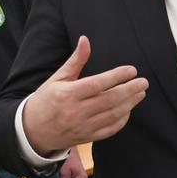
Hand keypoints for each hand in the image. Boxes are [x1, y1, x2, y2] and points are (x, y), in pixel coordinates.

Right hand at [22, 36, 148, 156]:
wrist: (33, 130)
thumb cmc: (46, 99)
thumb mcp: (57, 78)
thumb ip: (76, 61)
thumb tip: (85, 39)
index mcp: (67, 94)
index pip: (97, 84)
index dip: (116, 77)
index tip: (131, 70)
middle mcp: (75, 111)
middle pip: (109, 100)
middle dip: (129, 90)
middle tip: (143, 82)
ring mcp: (82, 126)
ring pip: (112, 115)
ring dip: (130, 104)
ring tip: (140, 93)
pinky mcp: (86, 137)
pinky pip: (109, 129)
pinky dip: (122, 119)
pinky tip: (129, 109)